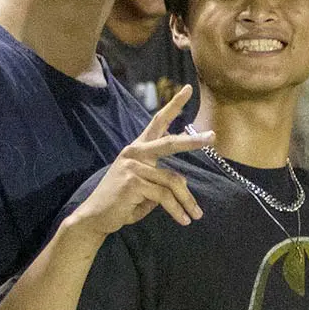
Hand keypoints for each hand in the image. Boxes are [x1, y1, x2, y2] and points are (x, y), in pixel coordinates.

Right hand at [62, 86, 212, 235]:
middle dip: (192, 141)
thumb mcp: (144, 187)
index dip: (173, 105)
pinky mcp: (133, 182)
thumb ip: (161, 179)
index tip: (187, 89)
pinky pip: (164, 197)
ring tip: (195, 216)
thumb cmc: (122, 202)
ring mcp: (133, 166)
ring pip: (172, 181)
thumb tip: (183, 183)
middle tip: (212, 137)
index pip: (157, 122)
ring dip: (186, 201)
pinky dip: (176, 210)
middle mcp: (135, 152)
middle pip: (169, 143)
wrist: (95, 218)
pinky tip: (182, 220)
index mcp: (138, 149)